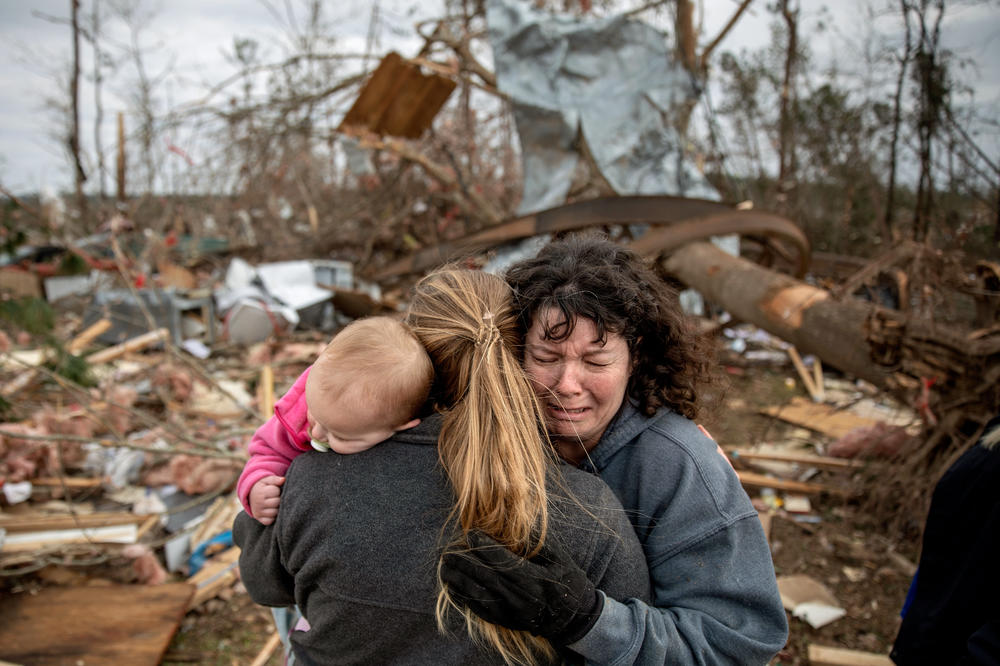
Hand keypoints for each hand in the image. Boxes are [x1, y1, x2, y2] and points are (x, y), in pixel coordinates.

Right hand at [248, 476, 284, 524]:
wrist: (251, 495)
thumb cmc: (263, 486)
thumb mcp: (267, 480)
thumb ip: (275, 479)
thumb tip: (283, 480)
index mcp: (260, 492)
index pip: (276, 492)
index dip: (277, 490)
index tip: (274, 490)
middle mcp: (258, 503)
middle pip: (277, 502)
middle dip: (278, 499)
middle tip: (275, 497)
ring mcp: (258, 512)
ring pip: (275, 513)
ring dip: (277, 508)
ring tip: (274, 503)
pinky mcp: (260, 519)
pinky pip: (270, 521)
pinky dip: (272, 517)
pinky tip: (271, 510)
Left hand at [440, 530, 602, 645]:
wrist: (575, 619)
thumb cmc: (569, 584)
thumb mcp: (559, 560)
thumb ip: (536, 546)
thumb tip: (513, 530)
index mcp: (534, 580)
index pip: (502, 561)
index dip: (485, 547)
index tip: (471, 534)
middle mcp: (520, 598)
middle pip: (486, 577)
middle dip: (465, 562)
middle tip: (449, 550)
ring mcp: (512, 612)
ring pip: (479, 595)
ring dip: (459, 580)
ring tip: (445, 567)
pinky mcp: (507, 622)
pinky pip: (481, 610)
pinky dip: (465, 598)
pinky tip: (454, 588)